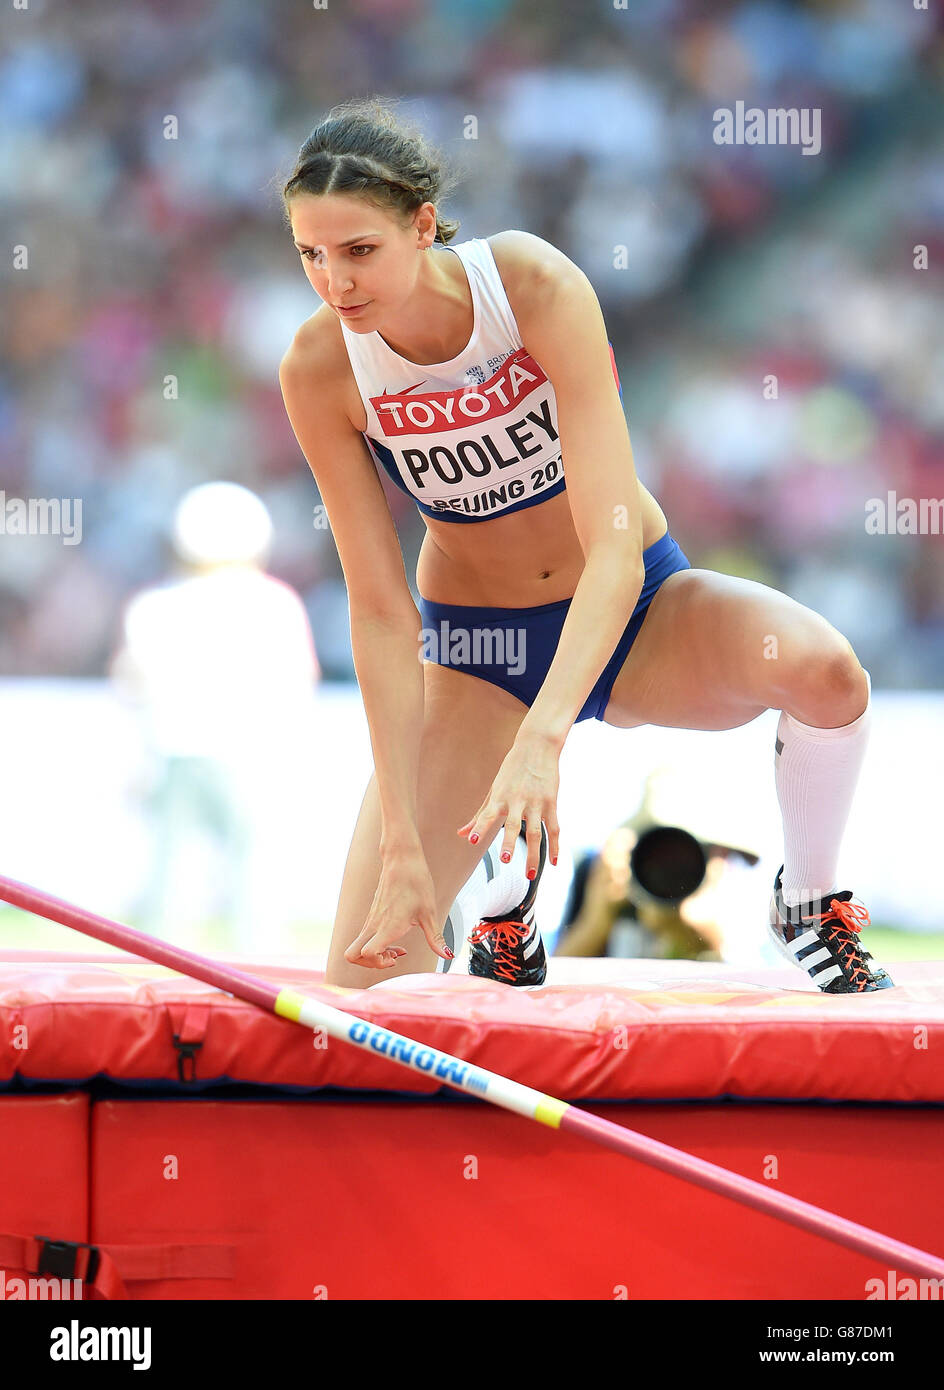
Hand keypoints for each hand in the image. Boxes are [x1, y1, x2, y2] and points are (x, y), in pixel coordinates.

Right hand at [344, 847, 451, 969]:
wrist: (402, 860)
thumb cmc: (416, 883)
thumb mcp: (430, 913)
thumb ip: (436, 938)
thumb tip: (448, 955)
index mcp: (387, 926)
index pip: (366, 953)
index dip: (378, 963)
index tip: (396, 957)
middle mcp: (374, 925)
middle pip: (351, 955)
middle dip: (368, 964)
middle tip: (390, 958)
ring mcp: (370, 921)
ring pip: (357, 947)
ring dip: (374, 955)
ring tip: (396, 950)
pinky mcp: (371, 916)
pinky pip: (365, 938)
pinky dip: (377, 945)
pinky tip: (396, 937)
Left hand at [457, 730, 560, 878]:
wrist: (537, 746)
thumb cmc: (512, 770)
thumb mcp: (494, 790)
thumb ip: (480, 815)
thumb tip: (461, 835)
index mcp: (500, 797)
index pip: (487, 814)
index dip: (480, 827)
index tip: (472, 840)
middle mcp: (517, 800)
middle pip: (513, 825)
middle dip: (508, 842)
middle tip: (504, 859)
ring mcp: (537, 802)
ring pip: (536, 832)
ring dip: (533, 855)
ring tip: (529, 876)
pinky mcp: (552, 803)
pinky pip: (554, 829)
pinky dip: (555, 847)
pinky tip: (553, 863)